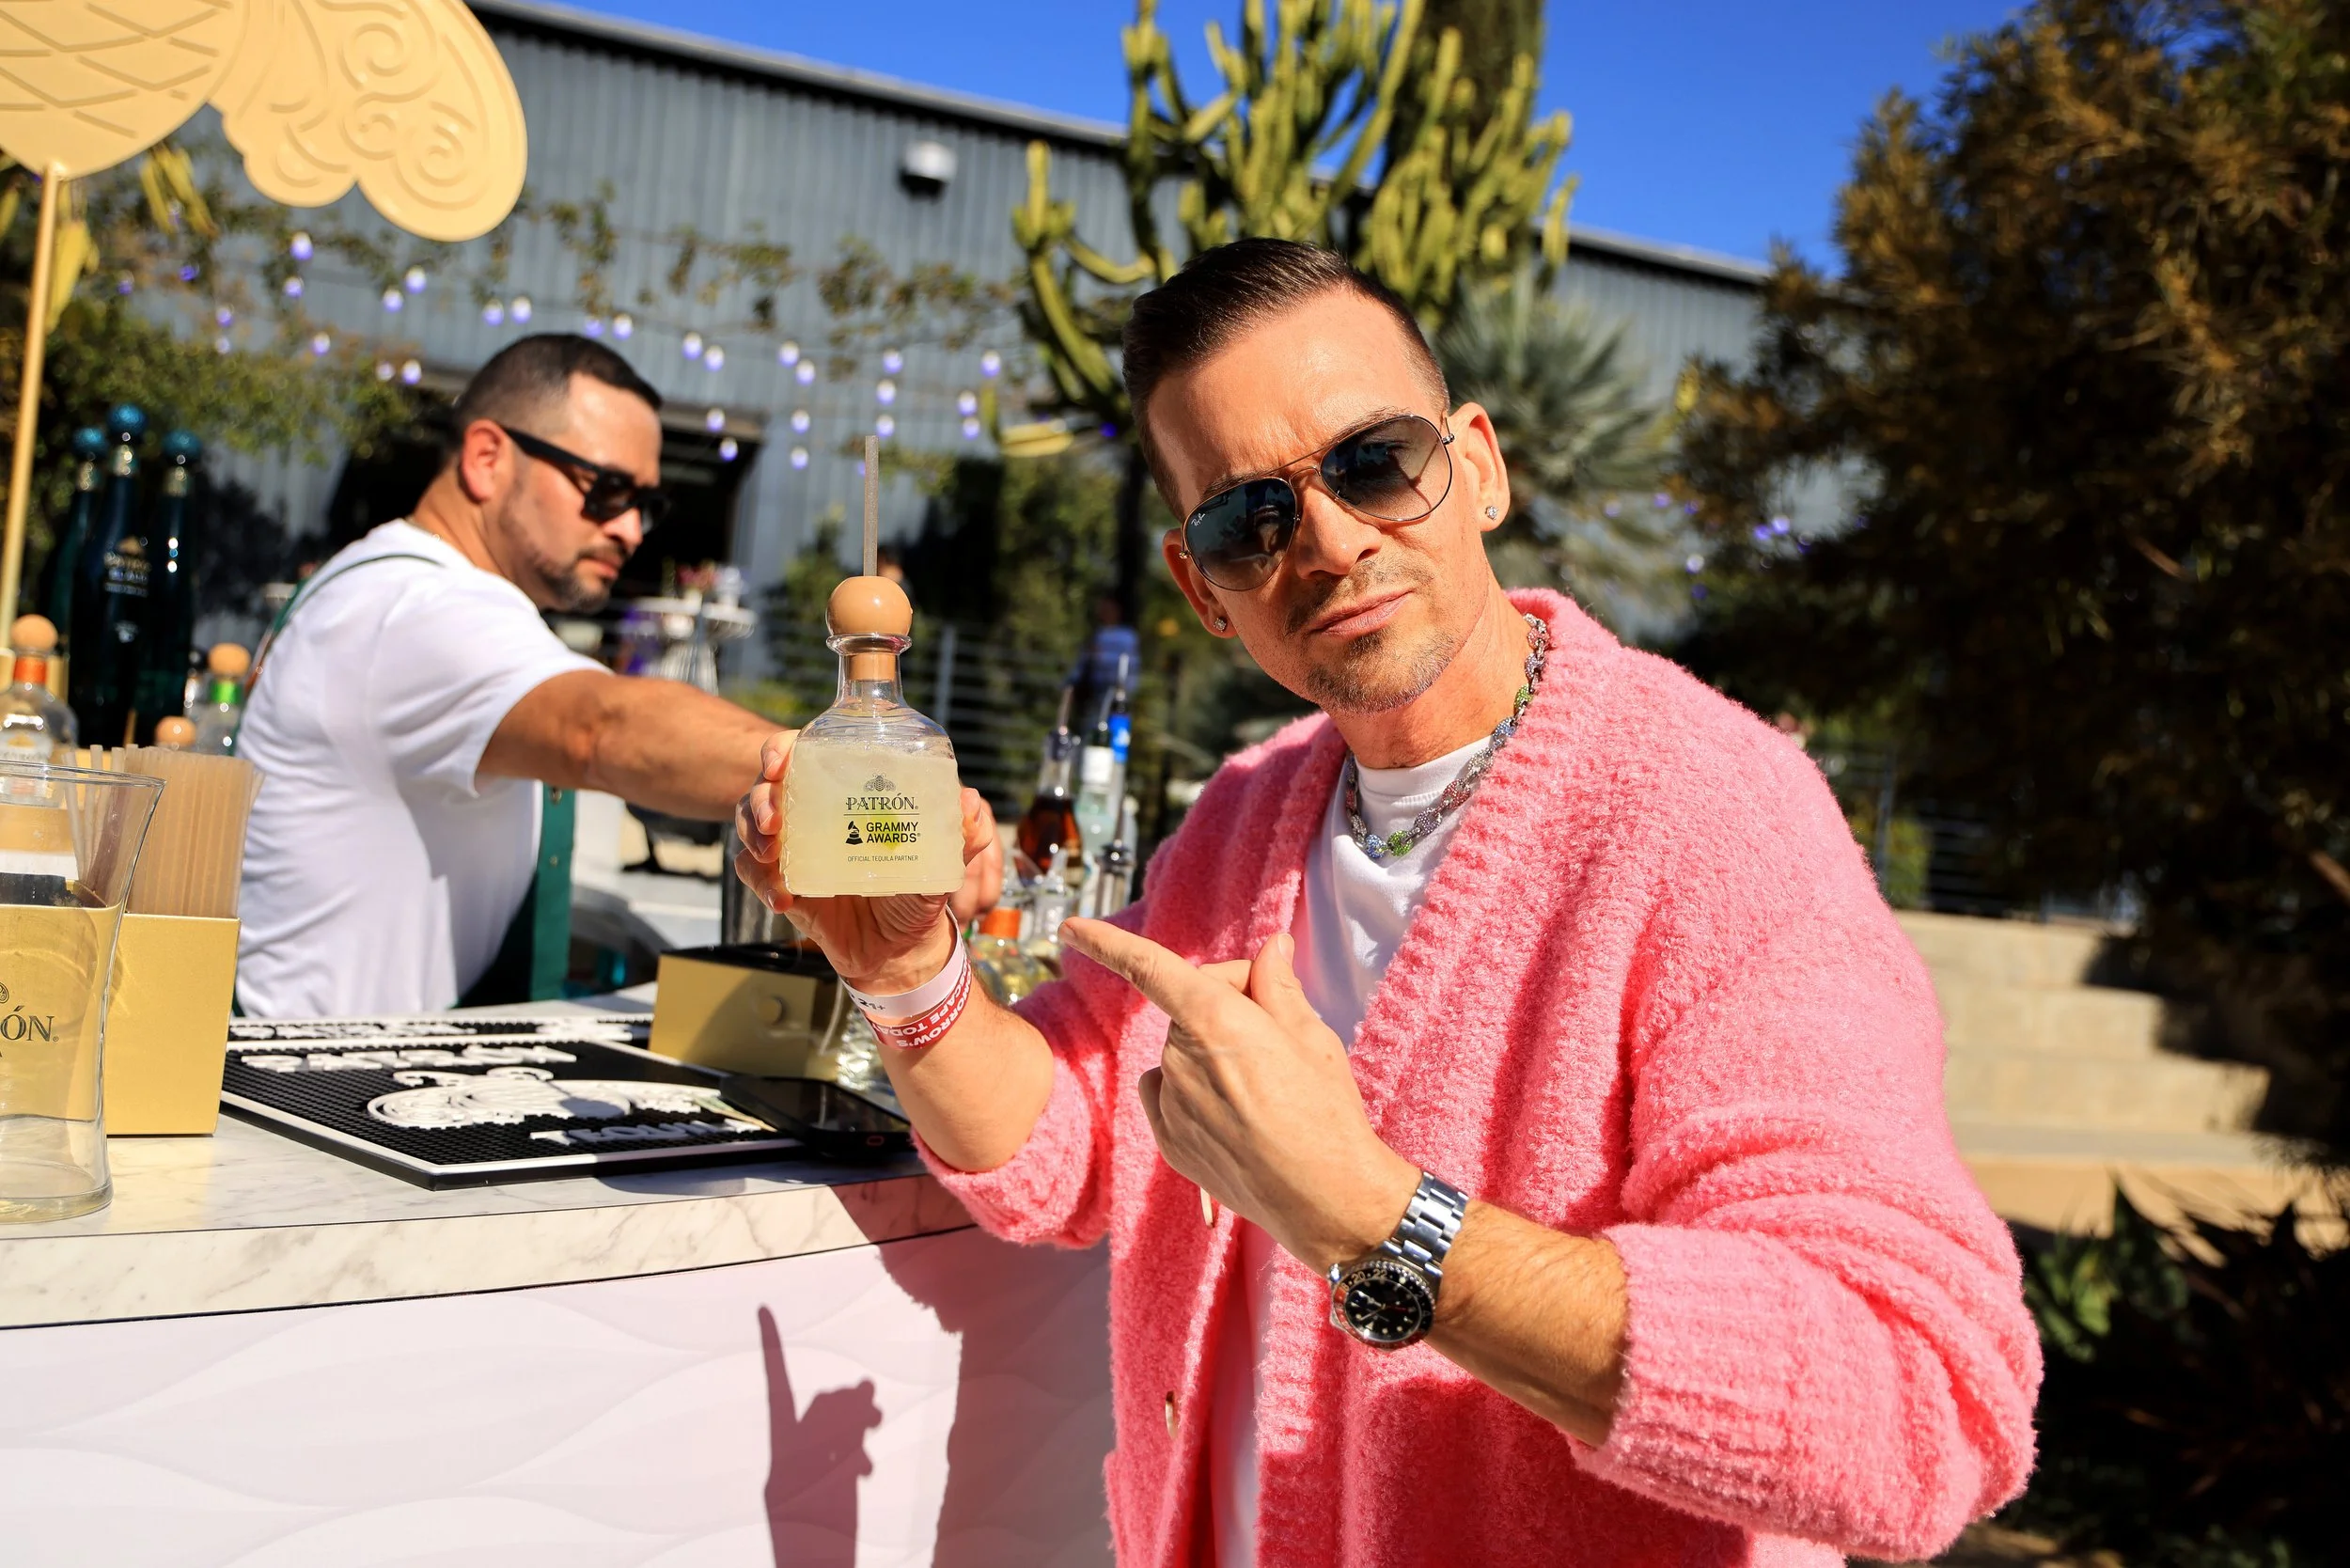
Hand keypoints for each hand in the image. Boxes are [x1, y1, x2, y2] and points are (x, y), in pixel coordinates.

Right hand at [733, 733, 1002, 990]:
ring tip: (772, 851)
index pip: (802, 754)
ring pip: (749, 825)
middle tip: (775, 818)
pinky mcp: (781, 884)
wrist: (900, 950)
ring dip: (750, 832)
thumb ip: (958, 836)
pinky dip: (761, 883)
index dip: (782, 749)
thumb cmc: (916, 893)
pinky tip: (783, 898)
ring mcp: (792, 848)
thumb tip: (969, 801)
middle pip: (765, 788)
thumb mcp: (940, 864)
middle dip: (760, 797)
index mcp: (844, 794)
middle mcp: (812, 814)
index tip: (780, 761)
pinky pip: (753, 874)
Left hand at [1059, 919, 1418, 1273]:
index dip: (1106, 942)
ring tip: (1267, 1087)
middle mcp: (1178, 1059)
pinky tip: (1238, 1114)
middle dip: (1227, 1003)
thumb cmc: (1326, 1113)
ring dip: (1213, 1052)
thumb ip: (1277, 987)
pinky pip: (1169, 1093)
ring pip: (1183, 1052)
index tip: (1071, 928)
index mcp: (1214, 1020)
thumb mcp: (1311, 1036)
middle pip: (1190, 1005)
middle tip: (1278, 1031)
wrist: (1327, 1200)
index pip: (1149, 967)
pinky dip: (1195, 1091)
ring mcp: (1169, 1104)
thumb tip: (1271, 949)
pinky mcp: (1169, 1141)